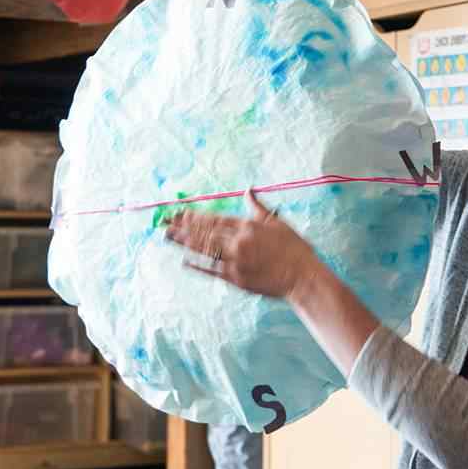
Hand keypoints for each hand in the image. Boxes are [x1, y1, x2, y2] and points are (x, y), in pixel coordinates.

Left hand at [166, 189, 315, 297]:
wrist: (302, 277)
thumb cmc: (294, 249)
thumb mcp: (276, 222)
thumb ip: (257, 207)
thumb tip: (248, 190)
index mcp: (247, 226)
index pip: (215, 219)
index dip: (195, 216)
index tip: (179, 213)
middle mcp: (238, 241)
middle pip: (205, 232)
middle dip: (183, 227)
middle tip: (165, 222)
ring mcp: (235, 261)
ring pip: (204, 249)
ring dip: (184, 242)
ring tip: (168, 236)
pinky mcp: (236, 278)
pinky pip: (212, 270)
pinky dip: (198, 265)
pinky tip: (185, 260)